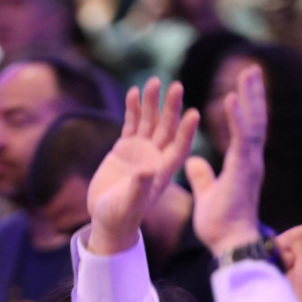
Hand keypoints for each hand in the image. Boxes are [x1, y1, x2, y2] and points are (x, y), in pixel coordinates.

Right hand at [87, 77, 198, 253]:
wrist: (106, 220)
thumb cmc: (120, 218)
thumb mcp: (128, 205)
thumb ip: (139, 187)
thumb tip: (146, 168)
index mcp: (163, 172)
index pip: (180, 148)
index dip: (187, 132)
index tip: (195, 114)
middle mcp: (155, 158)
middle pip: (168, 129)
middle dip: (172, 108)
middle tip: (178, 86)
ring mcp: (141, 151)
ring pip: (150, 122)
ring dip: (152, 103)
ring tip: (154, 81)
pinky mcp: (124, 148)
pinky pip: (131, 125)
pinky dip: (133, 110)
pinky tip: (134, 93)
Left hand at [186, 65, 265, 253]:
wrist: (229, 244)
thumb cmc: (220, 226)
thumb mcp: (206, 194)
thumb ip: (202, 176)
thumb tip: (193, 161)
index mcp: (240, 165)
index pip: (244, 130)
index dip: (244, 108)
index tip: (241, 88)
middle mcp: (249, 161)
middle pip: (253, 120)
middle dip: (253, 94)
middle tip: (252, 69)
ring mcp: (248, 164)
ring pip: (252, 123)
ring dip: (250, 97)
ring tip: (249, 72)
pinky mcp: (243, 170)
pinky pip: (240, 139)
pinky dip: (236, 118)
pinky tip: (231, 98)